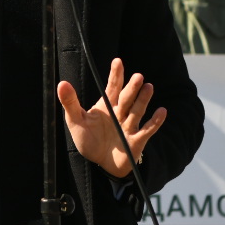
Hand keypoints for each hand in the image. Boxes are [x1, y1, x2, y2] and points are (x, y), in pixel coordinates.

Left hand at [57, 57, 166, 178]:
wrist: (101, 164)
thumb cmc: (89, 140)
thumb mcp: (76, 120)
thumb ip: (70, 102)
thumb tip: (62, 83)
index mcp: (106, 106)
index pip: (112, 87)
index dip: (115, 75)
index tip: (118, 61)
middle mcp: (120, 114)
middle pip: (126, 98)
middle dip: (132, 88)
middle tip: (138, 76)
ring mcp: (129, 126)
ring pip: (137, 111)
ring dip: (143, 100)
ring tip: (149, 87)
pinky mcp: (136, 141)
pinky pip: (147, 130)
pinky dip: (155, 122)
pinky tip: (162, 111)